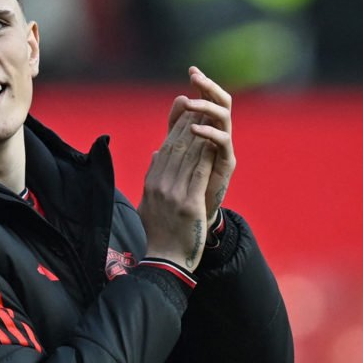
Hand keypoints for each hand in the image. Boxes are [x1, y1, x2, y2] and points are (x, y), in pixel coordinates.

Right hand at [138, 98, 214, 270]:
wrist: (166, 260)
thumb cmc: (159, 233)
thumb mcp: (148, 203)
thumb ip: (153, 177)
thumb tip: (155, 155)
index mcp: (151, 183)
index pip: (165, 148)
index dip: (176, 126)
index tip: (187, 109)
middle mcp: (160, 186)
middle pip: (176, 147)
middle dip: (188, 122)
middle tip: (200, 102)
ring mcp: (173, 195)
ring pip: (189, 156)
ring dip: (200, 133)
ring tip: (209, 116)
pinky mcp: (188, 204)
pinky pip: (199, 174)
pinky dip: (207, 156)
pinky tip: (214, 142)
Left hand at [178, 66, 235, 226]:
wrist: (192, 210)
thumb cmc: (185, 178)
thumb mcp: (177, 147)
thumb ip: (176, 124)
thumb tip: (179, 98)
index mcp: (208, 127)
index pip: (209, 99)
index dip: (202, 84)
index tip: (192, 69)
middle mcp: (220, 134)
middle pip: (222, 102)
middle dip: (210, 87)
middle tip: (196, 77)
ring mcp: (225, 148)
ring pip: (224, 117)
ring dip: (206, 107)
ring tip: (190, 104)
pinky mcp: (227, 163)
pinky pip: (222, 142)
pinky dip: (209, 133)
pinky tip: (194, 129)